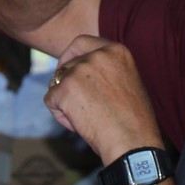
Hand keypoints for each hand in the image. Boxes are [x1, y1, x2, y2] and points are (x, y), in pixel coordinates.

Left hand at [44, 36, 161, 160]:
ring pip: (57, 84)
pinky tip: (79, 125)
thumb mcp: (128, 82)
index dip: (70, 55)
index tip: (66, 68)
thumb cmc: (134, 120)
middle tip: (82, 108)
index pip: (82, 42)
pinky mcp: (65, 89)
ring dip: (65, 102)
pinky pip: (50, 100)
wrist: (133, 142)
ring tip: (87, 120)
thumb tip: (81, 71)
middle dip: (68, 86)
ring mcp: (80, 70)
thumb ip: (107, 70)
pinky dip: (60, 115)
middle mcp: (97, 55)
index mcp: (116, 51)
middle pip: (67, 66)